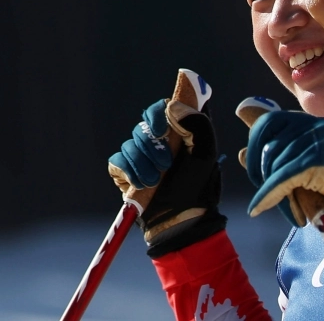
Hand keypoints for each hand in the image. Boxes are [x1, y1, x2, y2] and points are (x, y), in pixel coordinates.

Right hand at [107, 70, 224, 255]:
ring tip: (155, 181)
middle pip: (142, 127)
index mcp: (177, 130)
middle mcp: (156, 140)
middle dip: (152, 147)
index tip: (160, 129)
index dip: (156, 114)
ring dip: (142, 164)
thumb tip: (172, 107)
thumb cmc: (197, 184)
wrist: (181, 218)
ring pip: (129, 145)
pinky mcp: (124, 172)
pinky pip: (117, 162)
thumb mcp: (206, 152)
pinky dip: (127, 171)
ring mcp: (139, 155)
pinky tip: (139, 184)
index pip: (161, 108)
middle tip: (166, 165)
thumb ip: (197, 124)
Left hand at [242, 106, 323, 234]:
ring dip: (270, 189)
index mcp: (303, 120)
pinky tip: (258, 207)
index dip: (254, 149)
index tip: (256, 173)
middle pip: (268, 146)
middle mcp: (310, 124)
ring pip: (275, 163)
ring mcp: (316, 139)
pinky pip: (282, 176)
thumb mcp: (294, 165)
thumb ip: (269, 157)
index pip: (266, 124)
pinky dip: (268, 194)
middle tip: (267, 193)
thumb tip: (240, 154)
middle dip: (261, 173)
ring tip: (284, 204)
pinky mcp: (317, 158)